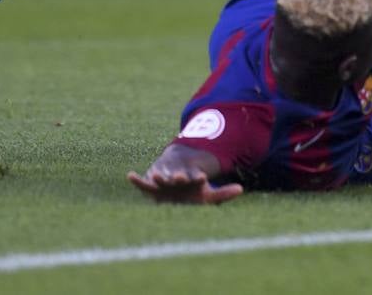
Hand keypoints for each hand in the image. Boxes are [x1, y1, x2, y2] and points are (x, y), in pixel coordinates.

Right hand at [127, 167, 243, 205]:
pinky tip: (129, 175)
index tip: (202, 178)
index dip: (198, 178)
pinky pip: (143, 182)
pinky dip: (136, 179)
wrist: (175, 182)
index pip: (196, 178)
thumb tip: (241, 189)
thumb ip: (223, 194)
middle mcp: (177, 178)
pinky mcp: (151, 184)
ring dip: (160, 177)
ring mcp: (164, 180)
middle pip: (178, 177)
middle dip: (179, 177)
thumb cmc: (192, 194)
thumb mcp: (208, 196)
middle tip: (180, 177)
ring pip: (162, 178)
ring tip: (157, 176)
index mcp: (192, 180)